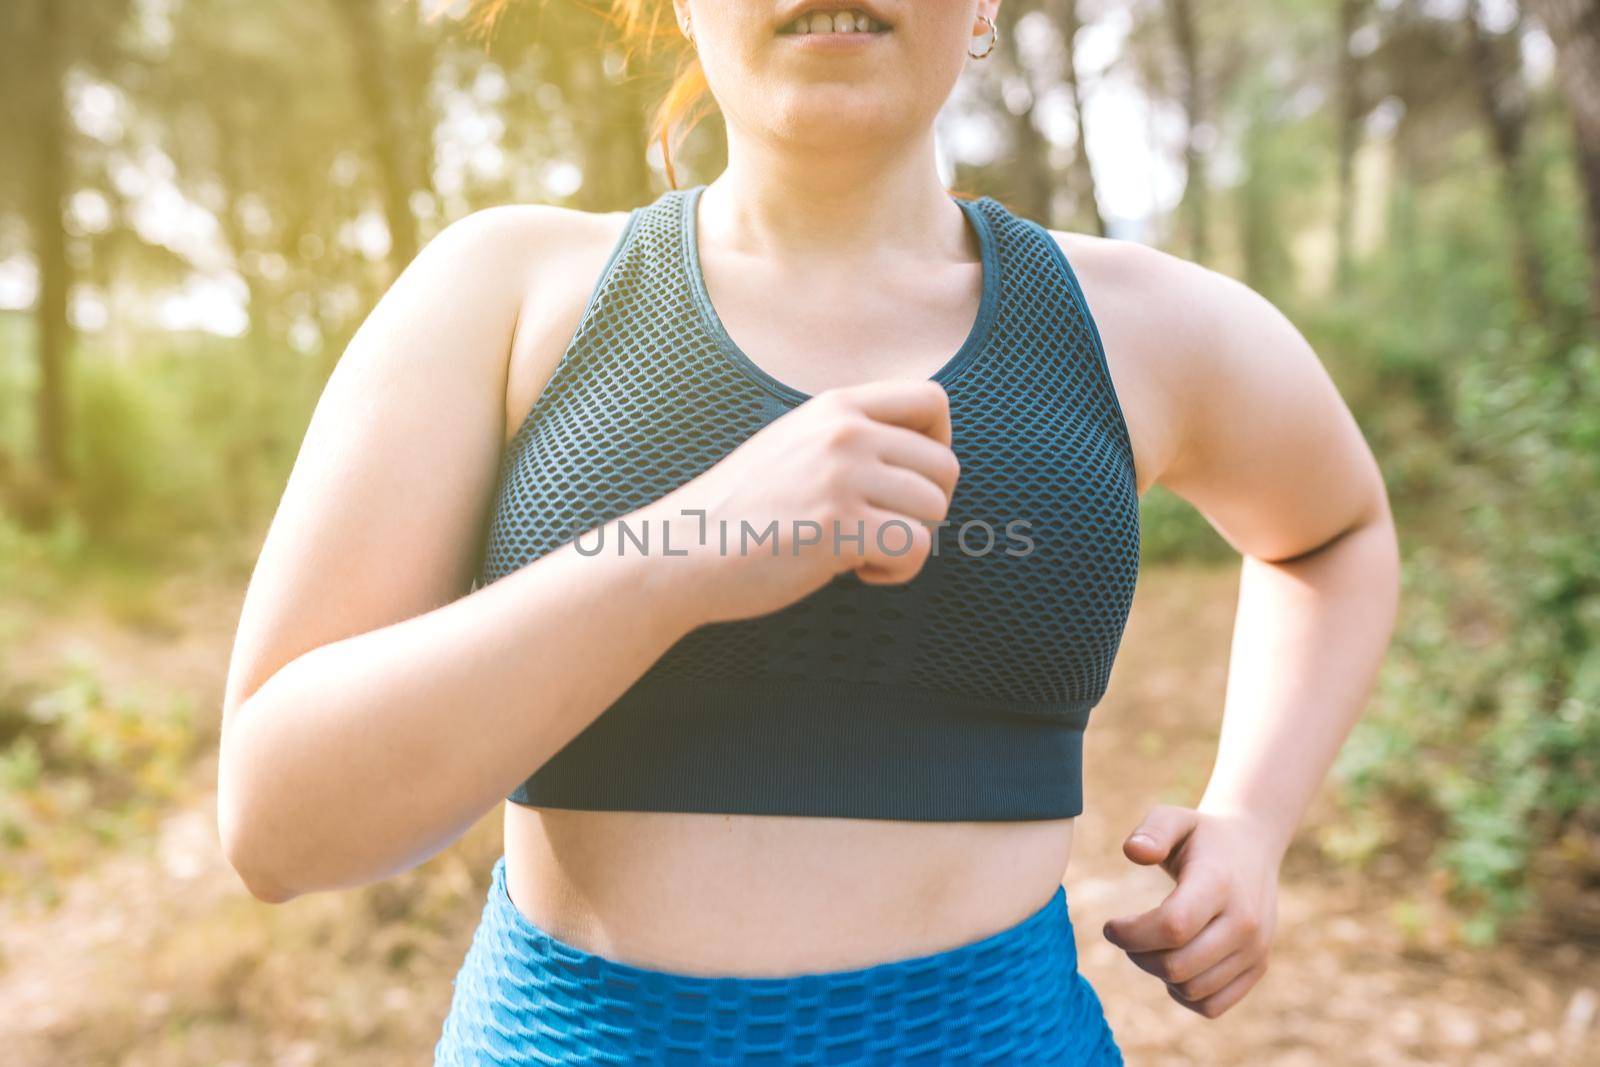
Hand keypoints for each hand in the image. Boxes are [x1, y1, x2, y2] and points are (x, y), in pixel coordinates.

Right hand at [646, 379, 960, 624]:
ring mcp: (842, 477)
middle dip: (926, 508)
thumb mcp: (794, 443)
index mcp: (835, 407)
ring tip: (863, 552)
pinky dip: (897, 571)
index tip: (908, 480)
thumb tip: (914, 457)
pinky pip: (916, 549)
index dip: (938, 444)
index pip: (932, 400)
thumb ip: (846, 437)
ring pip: (935, 509)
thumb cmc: (739, 509)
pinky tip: (857, 572)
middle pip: (945, 465)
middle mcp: (844, 432)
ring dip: (909, 542)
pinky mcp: (839, 527)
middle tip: (882, 529)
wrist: (683, 550)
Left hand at [1102, 804, 1282, 1017]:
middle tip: (1128, 936)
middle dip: (1139, 955)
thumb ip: (1152, 830)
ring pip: (1193, 989)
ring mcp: (1255, 949)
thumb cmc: (1201, 835)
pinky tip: (1174, 965)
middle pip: (1178, 965)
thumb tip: (1133, 852)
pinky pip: (1212, 1005)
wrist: (1252, 847)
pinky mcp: (1258, 967)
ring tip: (1151, 946)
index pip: (1173, 926)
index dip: (1132, 934)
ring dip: (1159, 975)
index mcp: (1220, 883)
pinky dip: (1185, 994)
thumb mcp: (1175, 818)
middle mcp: (1245, 921)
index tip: (1110, 926)